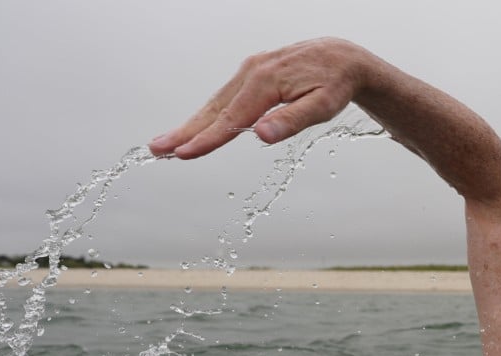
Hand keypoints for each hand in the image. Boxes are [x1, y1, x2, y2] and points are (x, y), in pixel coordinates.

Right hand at [149, 38, 366, 158]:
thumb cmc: (335, 83)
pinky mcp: (252, 72)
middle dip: (185, 131)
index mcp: (265, 82)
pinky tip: (197, 126)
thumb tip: (261, 136)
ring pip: (216, 102)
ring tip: (168, 143)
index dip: (207, 139)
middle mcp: (252, 72)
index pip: (230, 119)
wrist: (343, 56)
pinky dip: (208, 112)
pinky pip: (225, 96)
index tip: (184, 153)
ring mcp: (250, 70)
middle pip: (214, 109)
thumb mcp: (323, 106)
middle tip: (157, 149)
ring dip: (191, 124)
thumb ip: (292, 121)